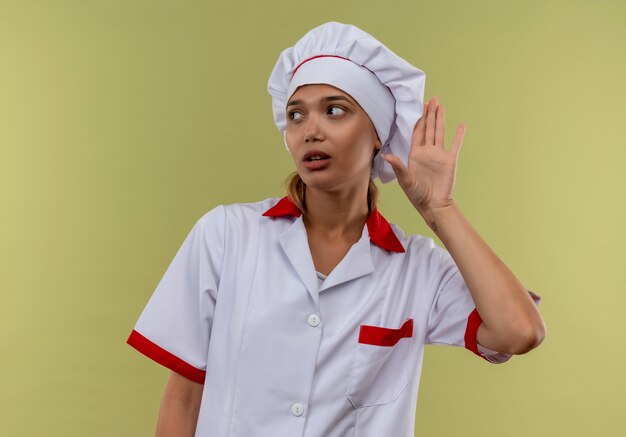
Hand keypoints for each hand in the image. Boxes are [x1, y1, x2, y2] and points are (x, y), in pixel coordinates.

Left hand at [382, 96, 465, 217]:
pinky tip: (461, 125)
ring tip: (441, 105)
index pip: (417, 133)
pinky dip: (459, 135)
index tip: (420, 107)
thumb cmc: (417, 195)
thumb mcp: (405, 180)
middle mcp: (427, 152)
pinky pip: (455, 144)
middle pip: (429, 128)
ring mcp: (439, 155)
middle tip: (431, 99)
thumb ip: (398, 166)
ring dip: (440, 119)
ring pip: (439, 132)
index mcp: (415, 154)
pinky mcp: (450, 160)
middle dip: (429, 113)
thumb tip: (387, 156)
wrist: (433, 204)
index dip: (419, 120)